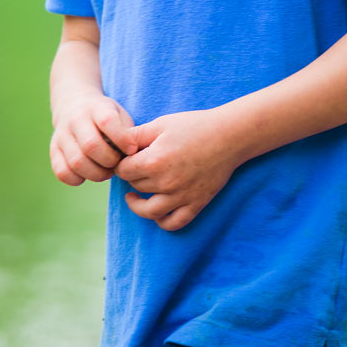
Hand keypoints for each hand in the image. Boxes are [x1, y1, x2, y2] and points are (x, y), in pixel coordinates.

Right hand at [51, 92, 136, 185]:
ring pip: (77, 162)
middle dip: (110, 161)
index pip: (107, 121)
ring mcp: (62, 135)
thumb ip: (128, 132)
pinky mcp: (54, 150)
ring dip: (96, 174)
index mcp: (96, 107)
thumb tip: (134, 154)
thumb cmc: (105, 116)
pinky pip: (62, 172)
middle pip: (91, 145)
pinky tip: (88, 174)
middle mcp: (76, 119)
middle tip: (117, 164)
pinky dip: (78, 179)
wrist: (74, 105)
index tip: (132, 149)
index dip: (122, 139)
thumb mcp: (119, 114)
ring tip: (106, 171)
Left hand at [115, 109, 240, 231]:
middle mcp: (165, 183)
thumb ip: (135, 135)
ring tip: (133, 196)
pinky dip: (161, 222)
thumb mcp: (161, 124)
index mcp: (154, 161)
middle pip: (135, 186)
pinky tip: (156, 211)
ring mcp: (181, 197)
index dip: (120, 163)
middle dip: (131, 177)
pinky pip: (173, 223)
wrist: (228, 136)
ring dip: (137, 205)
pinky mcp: (196, 204)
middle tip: (134, 168)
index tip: (124, 159)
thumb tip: (117, 146)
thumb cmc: (194, 126)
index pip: (123, 170)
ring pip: (148, 211)